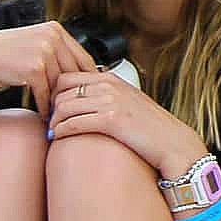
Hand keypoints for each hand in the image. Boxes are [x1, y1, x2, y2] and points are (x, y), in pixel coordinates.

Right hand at [0, 22, 97, 114]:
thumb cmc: (1, 56)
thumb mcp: (33, 45)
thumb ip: (56, 53)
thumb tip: (83, 72)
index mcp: (54, 29)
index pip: (83, 57)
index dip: (87, 79)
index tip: (89, 94)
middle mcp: (51, 36)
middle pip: (75, 72)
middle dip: (73, 93)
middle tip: (74, 109)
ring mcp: (43, 51)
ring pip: (61, 84)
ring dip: (58, 101)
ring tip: (59, 113)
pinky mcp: (33, 68)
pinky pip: (46, 93)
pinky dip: (46, 106)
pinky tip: (45, 115)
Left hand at [48, 70, 207, 175]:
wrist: (172, 143)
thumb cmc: (151, 128)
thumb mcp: (128, 102)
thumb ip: (107, 96)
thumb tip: (84, 101)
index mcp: (112, 78)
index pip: (67, 76)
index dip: (54, 92)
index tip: (52, 107)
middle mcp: (110, 86)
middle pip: (61, 90)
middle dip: (50, 106)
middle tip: (48, 121)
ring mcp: (111, 102)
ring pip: (64, 106)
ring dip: (54, 121)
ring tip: (52, 132)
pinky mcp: (111, 120)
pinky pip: (74, 123)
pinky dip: (61, 131)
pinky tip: (58, 139)